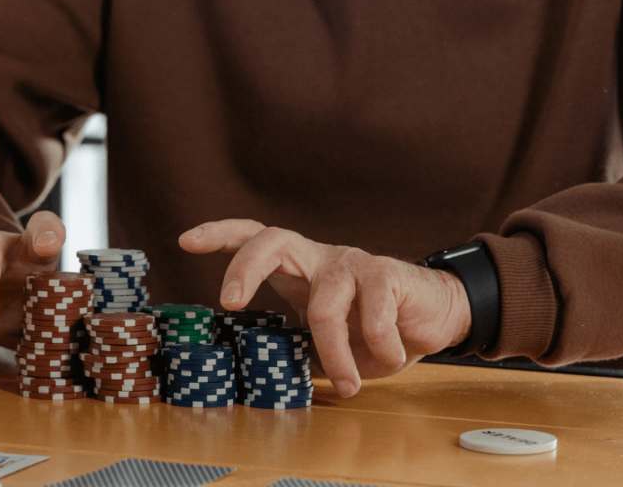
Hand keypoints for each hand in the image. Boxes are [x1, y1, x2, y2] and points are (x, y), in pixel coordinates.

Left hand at [179, 219, 470, 397]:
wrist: (437, 318)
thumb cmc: (376, 329)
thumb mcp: (328, 343)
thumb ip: (300, 350)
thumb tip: (267, 375)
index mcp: (300, 269)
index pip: (254, 238)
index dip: (220, 236)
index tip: (185, 241)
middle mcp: (321, 258)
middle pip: (272, 239)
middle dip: (244, 267)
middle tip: (229, 301)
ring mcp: (353, 262)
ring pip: (325, 305)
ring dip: (334, 353)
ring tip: (346, 385)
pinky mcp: (388, 274)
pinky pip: (373, 316)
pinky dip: (378, 348)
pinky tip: (388, 357)